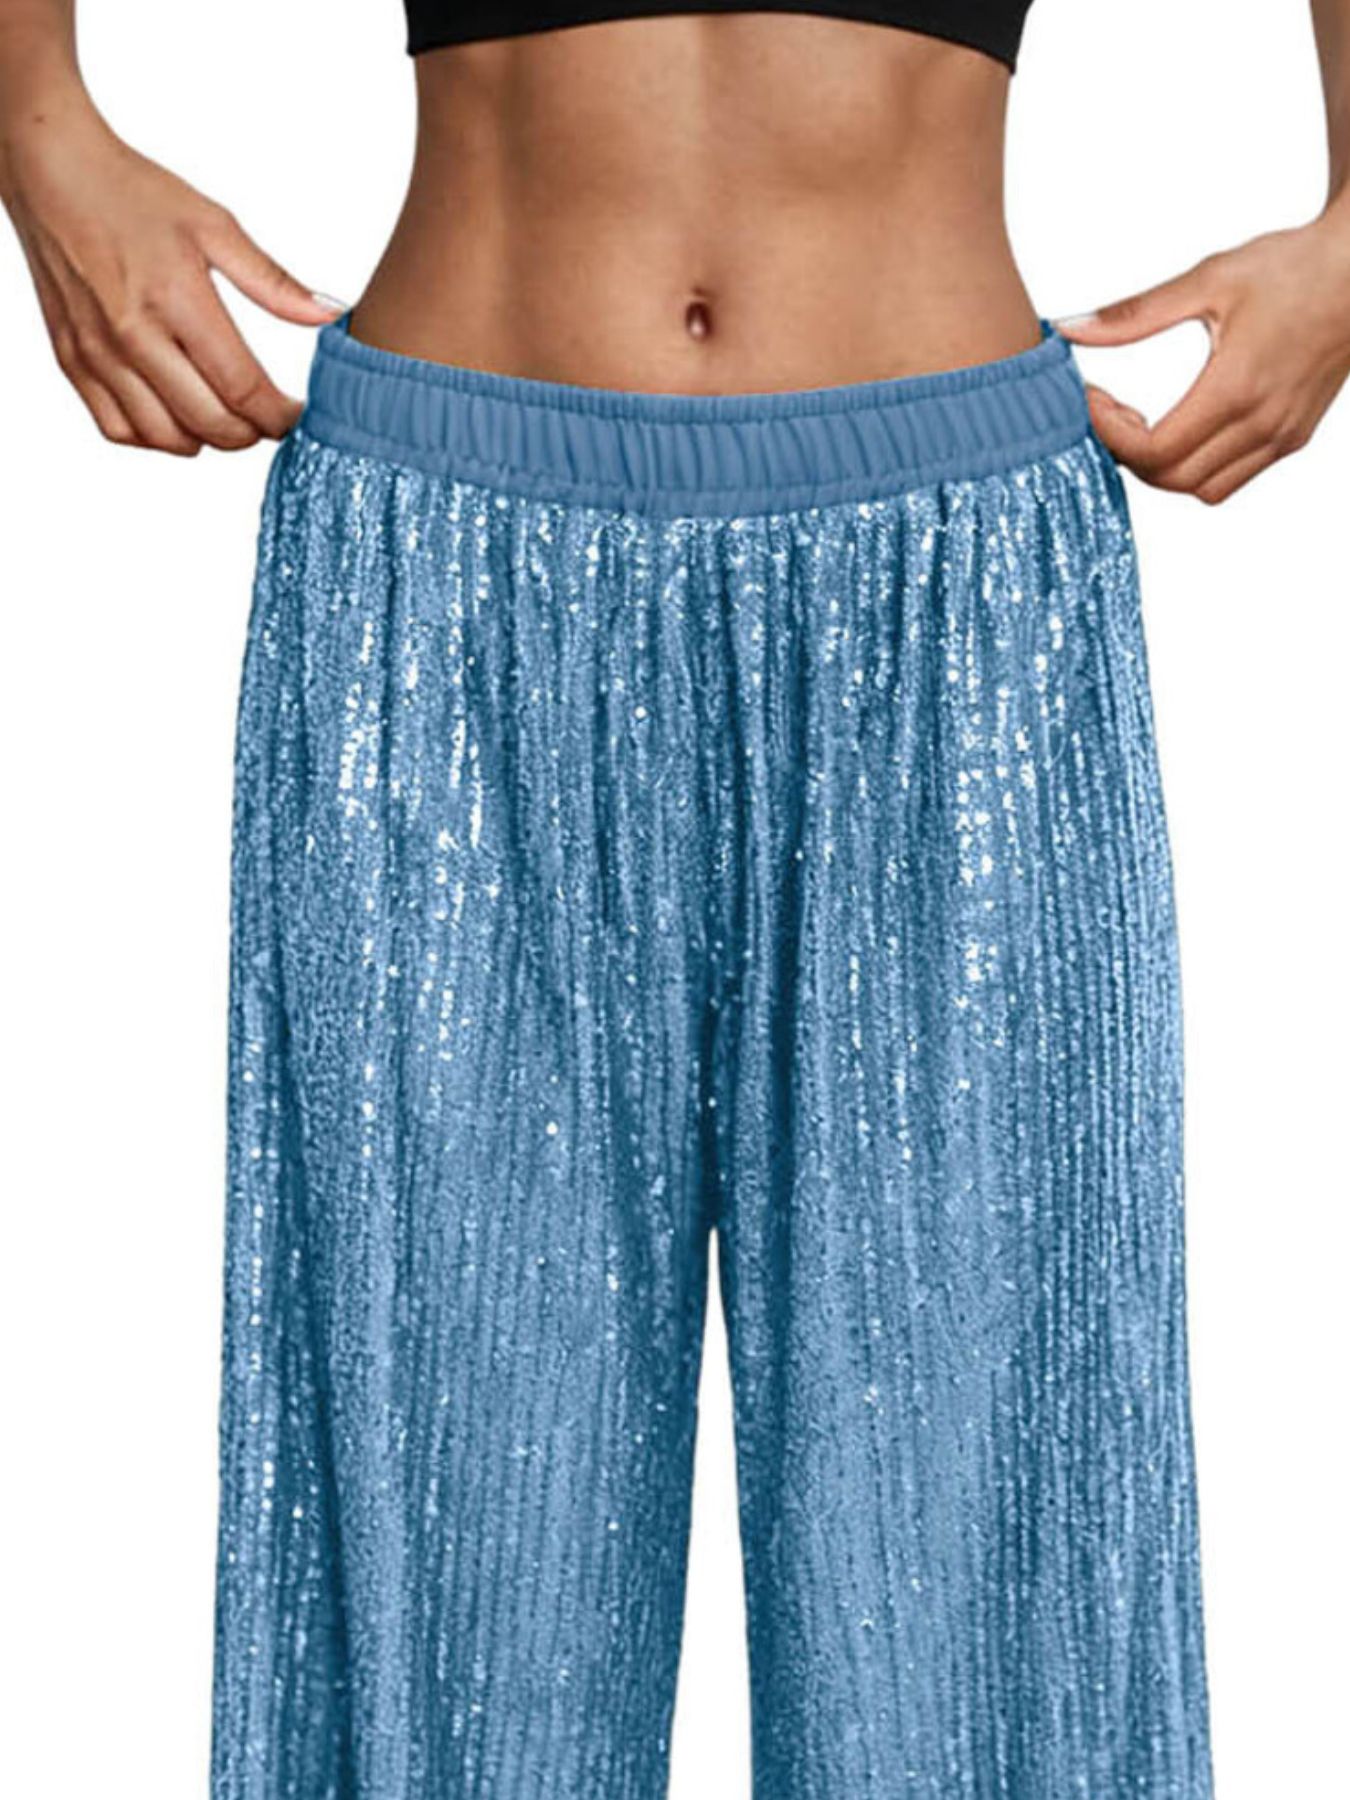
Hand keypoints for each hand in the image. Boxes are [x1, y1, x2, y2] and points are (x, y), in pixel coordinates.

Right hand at [1, 99, 344, 454]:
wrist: (53, 172)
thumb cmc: (134, 193)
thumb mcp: (215, 226)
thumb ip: (273, 282)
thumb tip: (330, 314)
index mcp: (178, 300)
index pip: (242, 389)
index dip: (280, 416)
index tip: (297, 414)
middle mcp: (134, 335)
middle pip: (209, 424)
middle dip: (251, 434)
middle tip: (267, 420)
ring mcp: (98, 353)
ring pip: (165, 438)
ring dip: (206, 440)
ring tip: (225, 417)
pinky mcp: (72, 361)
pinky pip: (118, 429)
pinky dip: (155, 437)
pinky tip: (176, 415)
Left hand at [1054, 207, 1349, 503]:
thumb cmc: (1291, 266)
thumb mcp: (1208, 279)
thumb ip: (1135, 313)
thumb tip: (1070, 327)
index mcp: (1237, 387)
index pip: (1153, 451)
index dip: (1110, 435)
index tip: (1093, 400)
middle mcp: (1263, 423)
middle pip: (1171, 479)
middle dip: (1128, 454)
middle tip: (1113, 412)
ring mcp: (1282, 436)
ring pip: (1202, 490)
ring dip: (1163, 469)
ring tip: (1146, 423)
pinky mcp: (1293, 437)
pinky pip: (1232, 478)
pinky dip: (1198, 469)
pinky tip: (1185, 426)